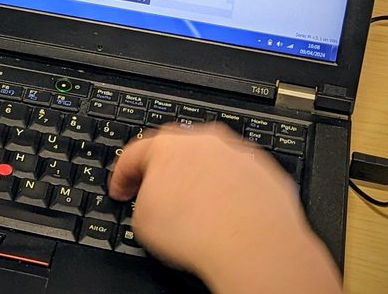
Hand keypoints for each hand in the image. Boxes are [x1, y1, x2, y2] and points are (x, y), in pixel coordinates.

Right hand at [109, 123, 340, 293]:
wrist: (252, 245)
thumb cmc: (198, 231)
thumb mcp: (142, 221)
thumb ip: (141, 200)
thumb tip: (147, 204)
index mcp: (166, 145)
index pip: (134, 154)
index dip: (122, 176)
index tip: (122, 191)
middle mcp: (203, 142)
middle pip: (176, 151)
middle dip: (165, 173)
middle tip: (159, 197)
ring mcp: (237, 154)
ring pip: (212, 162)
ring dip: (202, 181)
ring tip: (198, 211)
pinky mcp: (265, 172)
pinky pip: (241, 178)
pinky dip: (232, 193)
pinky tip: (227, 216)